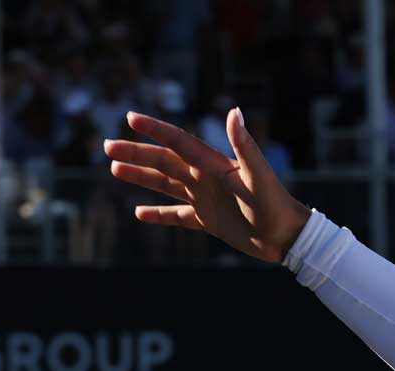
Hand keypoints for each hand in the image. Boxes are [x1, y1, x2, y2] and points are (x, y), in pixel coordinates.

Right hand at [104, 109, 311, 262]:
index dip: (155, 129)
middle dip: (136, 153)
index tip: (131, 118)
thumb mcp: (258, 174)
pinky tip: (139, 213)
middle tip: (107, 147)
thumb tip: (234, 111)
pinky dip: (158, 215)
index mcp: (213, 164)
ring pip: (165, 185)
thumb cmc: (276, 203)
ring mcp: (205, 199)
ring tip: (115, 170)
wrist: (286, 236)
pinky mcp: (208, 221)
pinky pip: (177, 216)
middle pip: (164, 162)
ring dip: (141, 177)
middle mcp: (205, 178)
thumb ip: (244, 144)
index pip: (178, 142)